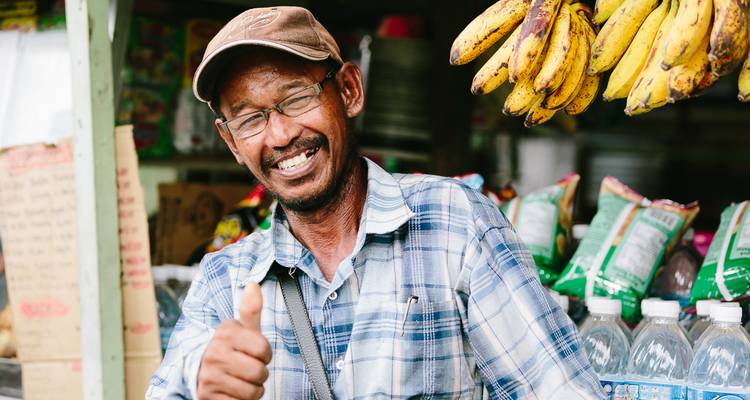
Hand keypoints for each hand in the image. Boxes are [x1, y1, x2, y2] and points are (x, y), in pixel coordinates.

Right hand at [197, 283, 271, 399]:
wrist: (199, 372)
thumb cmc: (229, 349)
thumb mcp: (240, 329)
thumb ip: (250, 310)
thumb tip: (254, 285)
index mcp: (225, 334)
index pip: (264, 349)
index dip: (265, 354)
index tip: (256, 353)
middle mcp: (214, 354)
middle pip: (259, 372)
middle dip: (260, 373)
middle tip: (250, 369)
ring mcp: (210, 377)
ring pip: (253, 391)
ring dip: (253, 389)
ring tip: (242, 380)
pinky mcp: (209, 398)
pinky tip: (235, 391)